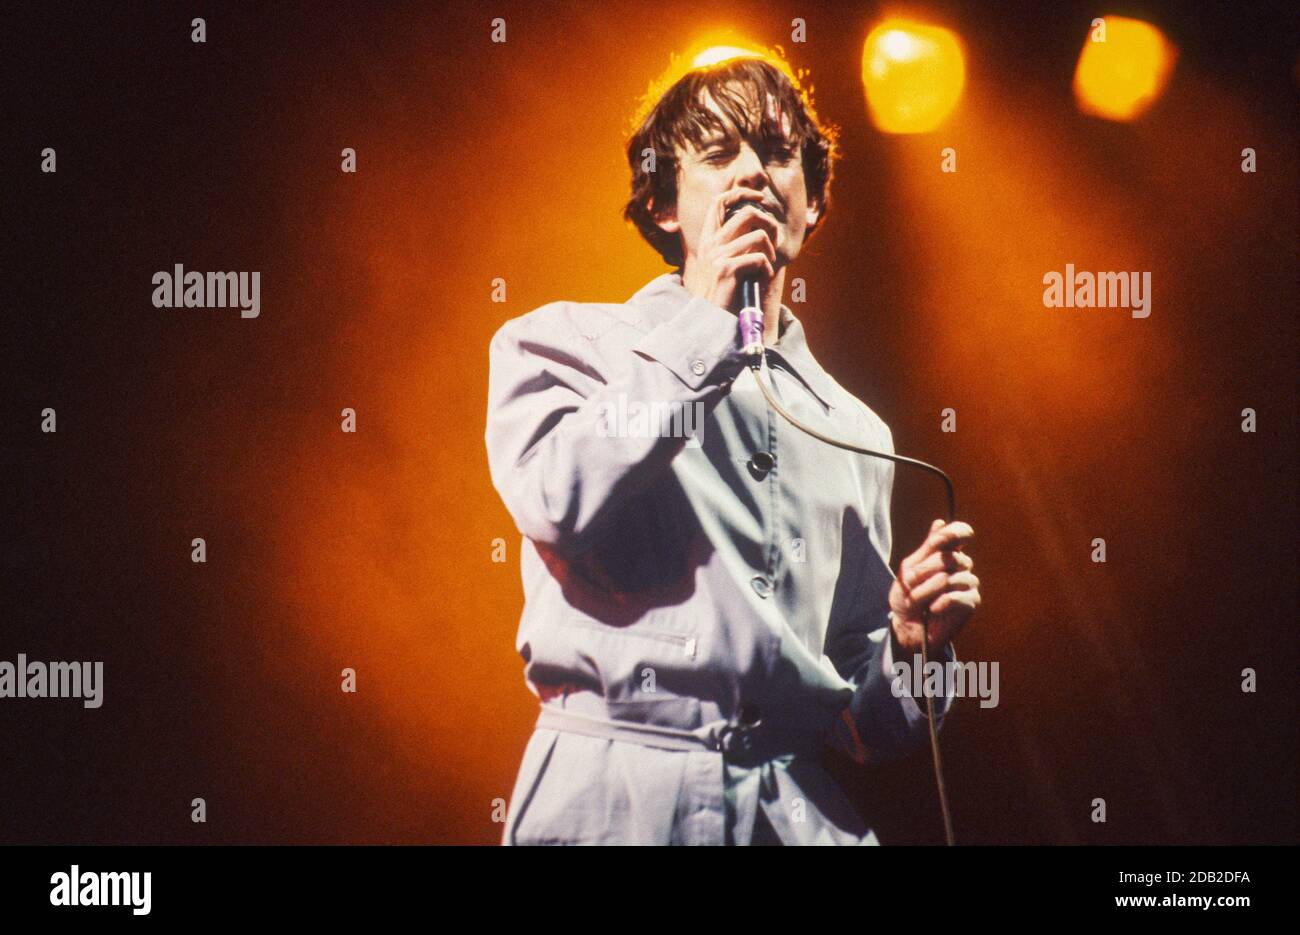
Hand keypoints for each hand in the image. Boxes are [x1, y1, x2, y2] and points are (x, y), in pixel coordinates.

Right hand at [681, 186, 779, 311]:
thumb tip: (761, 229)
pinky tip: (761, 280)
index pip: (719, 202)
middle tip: (773, 239)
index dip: (740, 193)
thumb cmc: (721, 294)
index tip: (759, 197)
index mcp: (707, 240)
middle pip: (747, 213)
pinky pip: (760, 258)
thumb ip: (734, 245)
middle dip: (769, 223)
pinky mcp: (727, 269)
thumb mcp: (722, 265)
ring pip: (759, 236)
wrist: (709, 319)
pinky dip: (767, 270)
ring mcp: (717, 256)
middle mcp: (710, 244)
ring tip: (766, 267)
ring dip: (771, 252)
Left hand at [889, 519, 980, 654]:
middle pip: (950, 557)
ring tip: (917, 600)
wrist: (907, 625)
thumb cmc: (907, 595)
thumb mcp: (910, 570)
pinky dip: (940, 603)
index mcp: (946, 552)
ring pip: (951, 578)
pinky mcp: (971, 602)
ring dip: (927, 590)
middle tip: (910, 583)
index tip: (937, 541)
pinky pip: (957, 596)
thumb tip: (940, 522)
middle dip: (925, 571)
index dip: (954, 532)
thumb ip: (927, 549)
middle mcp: (960, 565)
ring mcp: (968, 582)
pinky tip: (932, 609)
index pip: (961, 532)